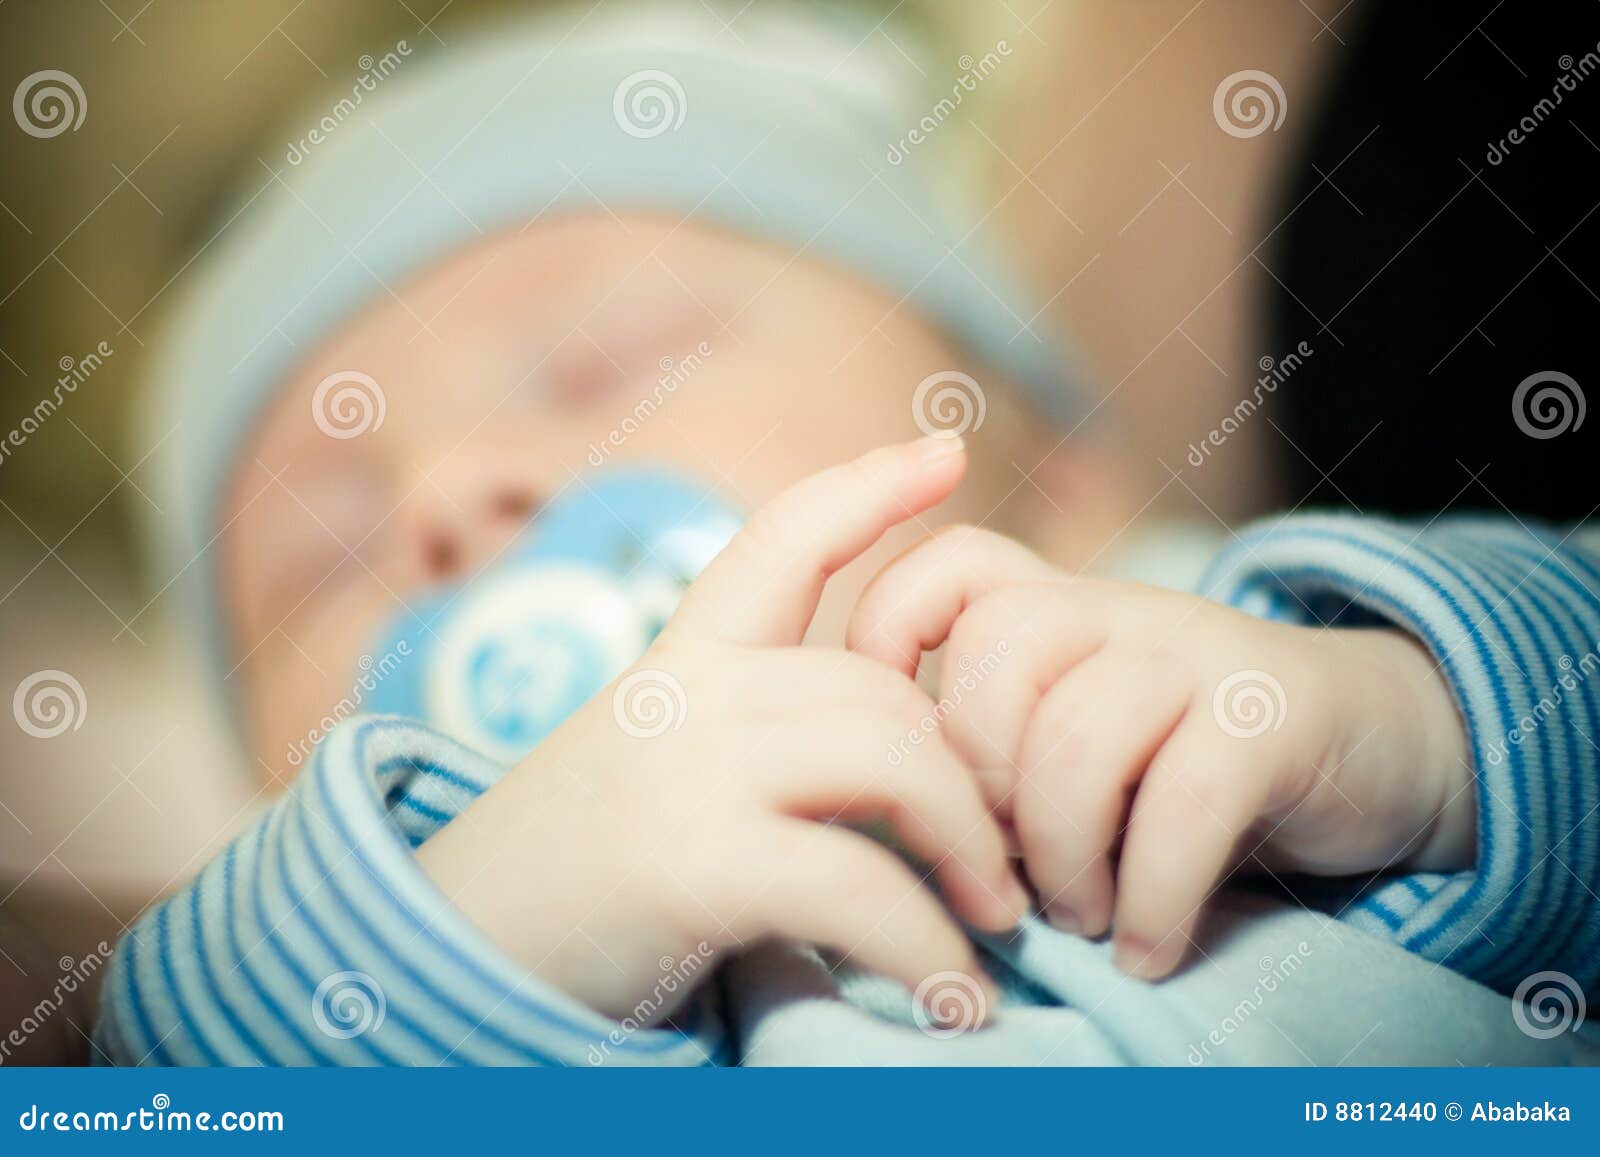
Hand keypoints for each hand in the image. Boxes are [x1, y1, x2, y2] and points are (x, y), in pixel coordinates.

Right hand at [418, 439, 1028, 1021]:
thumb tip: (891, 769)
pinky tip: (951, 999)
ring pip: (893, 757)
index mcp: (674, 663)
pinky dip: (927, 948)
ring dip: (972, 849)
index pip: (782, 539)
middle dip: (972, 772)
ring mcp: (682, 769)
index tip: (947, 451)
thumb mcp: (646, 772)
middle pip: (882, 686)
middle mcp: (681, 693)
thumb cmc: (561, 881)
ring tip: (995, 921)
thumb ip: (748, 743)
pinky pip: (859, 884)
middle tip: (1011, 863)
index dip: (868, 487)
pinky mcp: (687, 864)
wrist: (441, 961)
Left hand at [846, 526, 1475, 979]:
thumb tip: (904, 833)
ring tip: (1080, 916)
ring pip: (1072, 741)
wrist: (1372, 748)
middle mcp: (1119, 611)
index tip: (890, 740)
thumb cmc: (1185, 765)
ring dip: (1062, 861)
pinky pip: (1181, 807)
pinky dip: (1151, 901)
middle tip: (1006, 875)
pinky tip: (1147, 947)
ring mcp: (1197, 652)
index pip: (948, 566)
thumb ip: (997, 755)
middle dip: (980, 792)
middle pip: (992, 662)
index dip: (886, 633)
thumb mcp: (1082, 737)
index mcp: (1058, 606)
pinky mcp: (1272, 716)